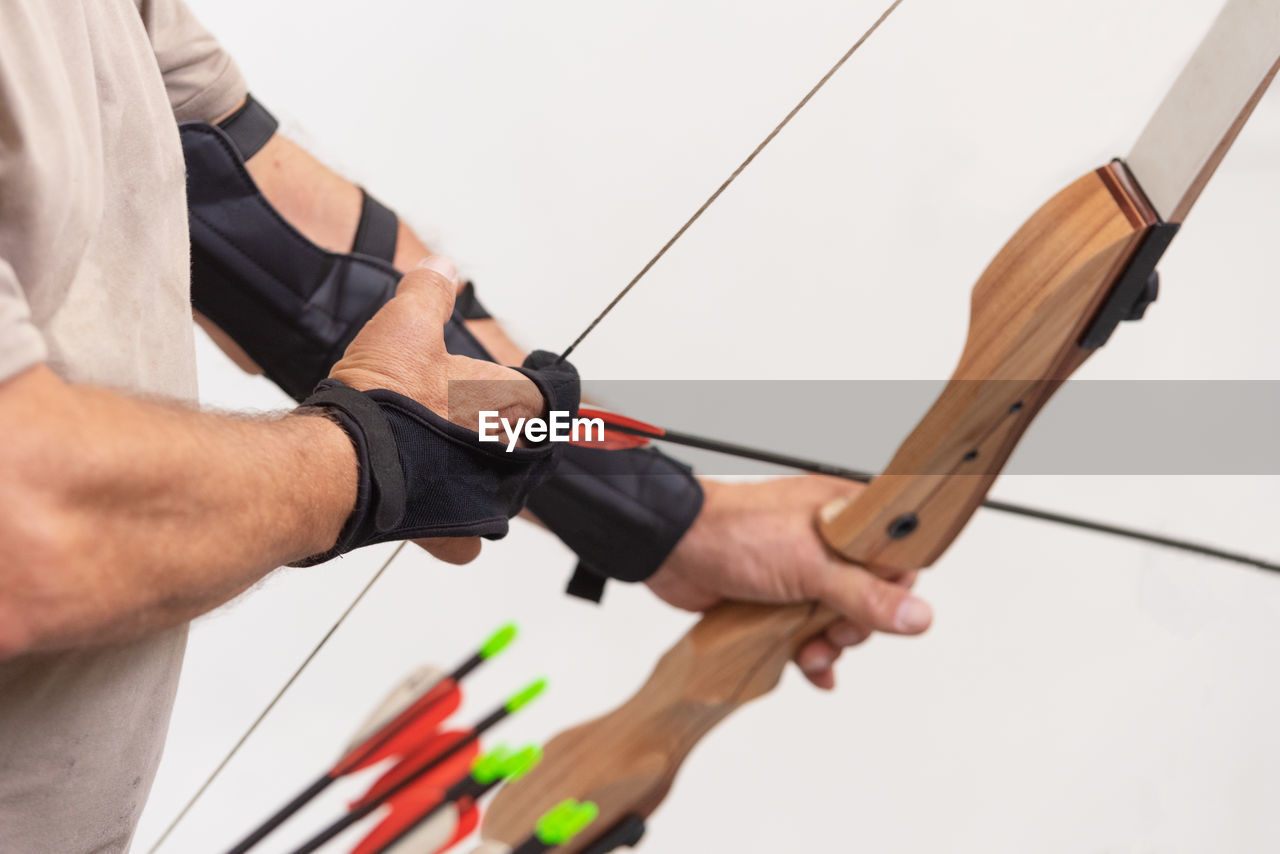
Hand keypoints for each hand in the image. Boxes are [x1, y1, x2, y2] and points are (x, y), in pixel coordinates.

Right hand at [329, 255, 545, 563]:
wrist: (344, 458)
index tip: (541, 378)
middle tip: (464, 412)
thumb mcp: (406, 324)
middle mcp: (511, 456)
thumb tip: (441, 266)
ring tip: (438, 452)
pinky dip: (458, 528)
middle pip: (527, 441)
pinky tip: (435, 506)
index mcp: (514, 403)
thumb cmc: (383, 396)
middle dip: (500, 427)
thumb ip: (430, 292)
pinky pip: (471, 537)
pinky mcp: (454, 532)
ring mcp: (486, 498)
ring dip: (478, 471)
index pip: (558, 393)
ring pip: (500, 487)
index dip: (547, 382)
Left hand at [645, 477, 932, 689]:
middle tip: (834, 635)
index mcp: (842, 514)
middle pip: (868, 594)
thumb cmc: (735, 533)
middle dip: (854, 625)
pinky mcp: (774, 597)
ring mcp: (798, 570)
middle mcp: (825, 540)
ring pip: (836, 617)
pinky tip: (812, 671)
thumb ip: (865, 594)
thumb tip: (917, 616)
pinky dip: (810, 653)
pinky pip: (805, 631)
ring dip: (829, 644)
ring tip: (812, 655)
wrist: (670, 548)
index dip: (893, 588)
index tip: (879, 611)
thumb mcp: (810, 566)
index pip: (894, 554)